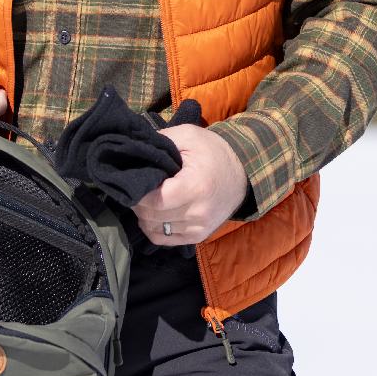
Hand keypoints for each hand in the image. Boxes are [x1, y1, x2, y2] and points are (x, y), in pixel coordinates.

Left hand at [131, 126, 248, 246]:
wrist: (243, 173)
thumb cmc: (212, 151)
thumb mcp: (188, 135)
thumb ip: (161, 141)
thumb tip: (135, 152)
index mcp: (196, 187)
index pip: (156, 201)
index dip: (139, 194)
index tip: (133, 182)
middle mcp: (199, 212)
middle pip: (153, 217)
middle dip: (138, 204)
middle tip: (136, 189)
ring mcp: (200, 228)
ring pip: (156, 230)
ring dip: (144, 216)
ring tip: (145, 199)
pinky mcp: (199, 236)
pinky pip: (165, 240)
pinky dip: (154, 228)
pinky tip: (154, 213)